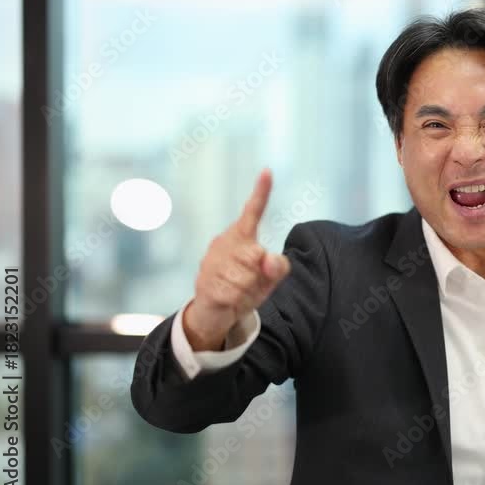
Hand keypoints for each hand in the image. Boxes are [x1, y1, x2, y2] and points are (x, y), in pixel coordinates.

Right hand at [183, 169, 290, 350]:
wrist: (214, 313)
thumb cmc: (245, 288)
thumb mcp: (270, 279)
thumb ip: (279, 267)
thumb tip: (268, 258)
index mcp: (240, 237)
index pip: (252, 212)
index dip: (261, 193)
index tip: (267, 171)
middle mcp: (223, 243)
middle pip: (257, 256)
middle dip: (259, 275)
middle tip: (249, 282)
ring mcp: (211, 262)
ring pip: (246, 277)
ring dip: (249, 290)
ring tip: (238, 291)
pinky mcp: (205, 283)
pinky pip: (235, 293)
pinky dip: (238, 301)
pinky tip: (229, 299)